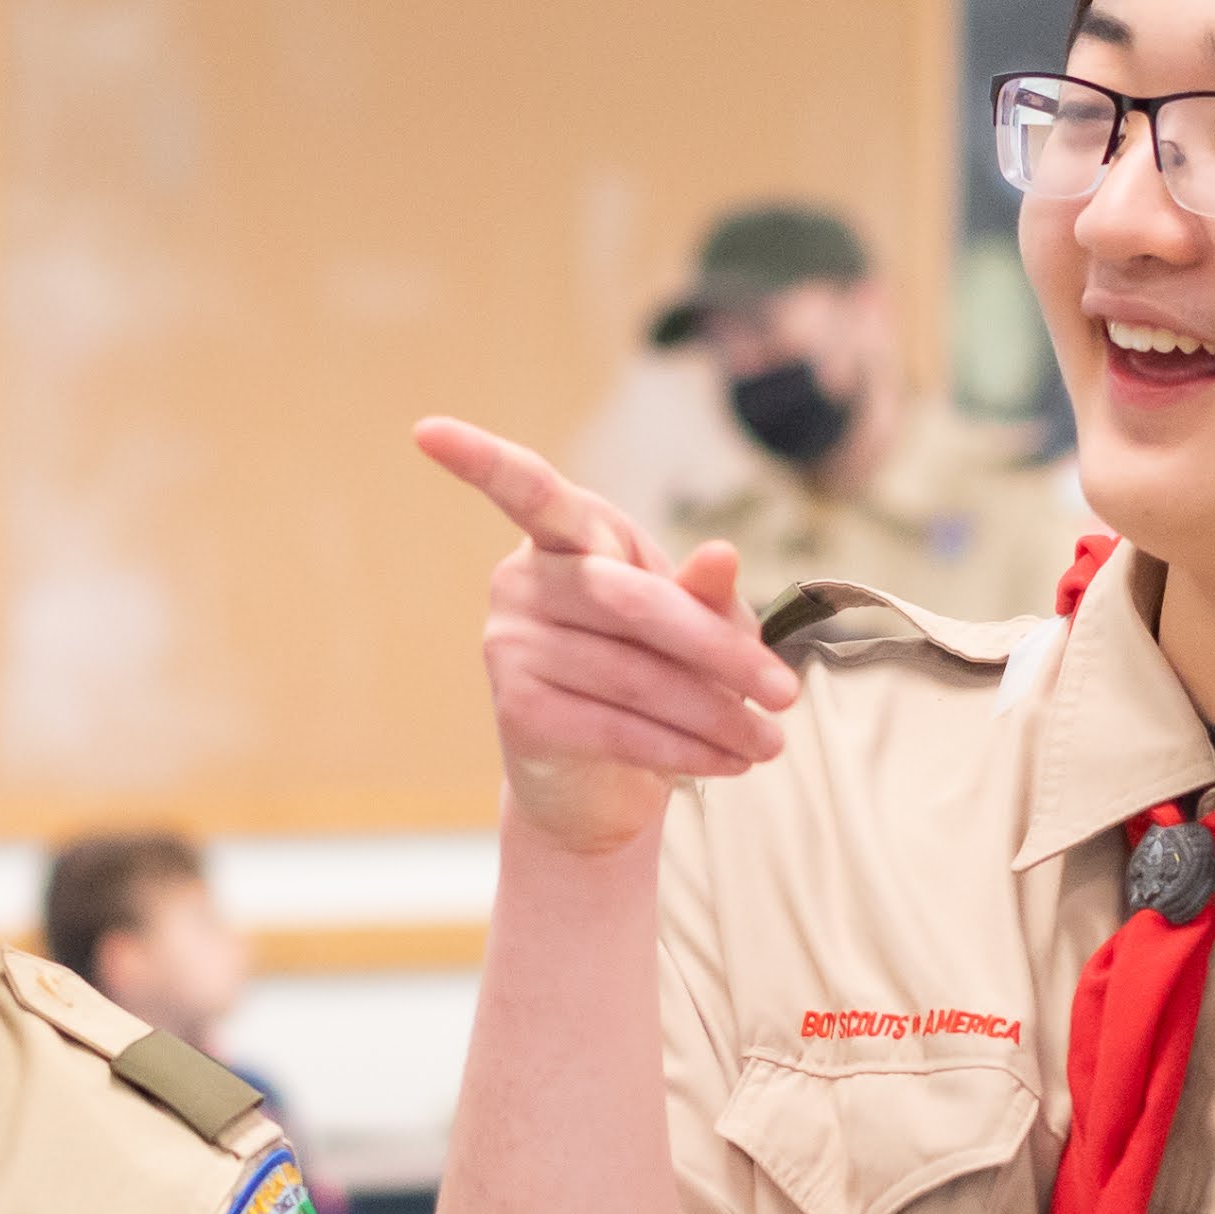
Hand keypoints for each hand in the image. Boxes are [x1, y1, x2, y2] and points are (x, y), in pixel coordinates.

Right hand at [417, 416, 797, 859]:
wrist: (600, 782)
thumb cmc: (651, 674)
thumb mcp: (686, 625)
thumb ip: (703, 593)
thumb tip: (724, 554)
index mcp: (565, 535)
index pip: (526, 491)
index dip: (481, 461)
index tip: (428, 431)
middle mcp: (523, 582)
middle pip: (633, 602)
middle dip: (721, 652)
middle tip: (786, 693)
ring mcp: (512, 647)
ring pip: (638, 678)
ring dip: (718, 717)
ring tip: (770, 744)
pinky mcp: (518, 711)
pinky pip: (619, 727)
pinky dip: (686, 750)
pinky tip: (729, 764)